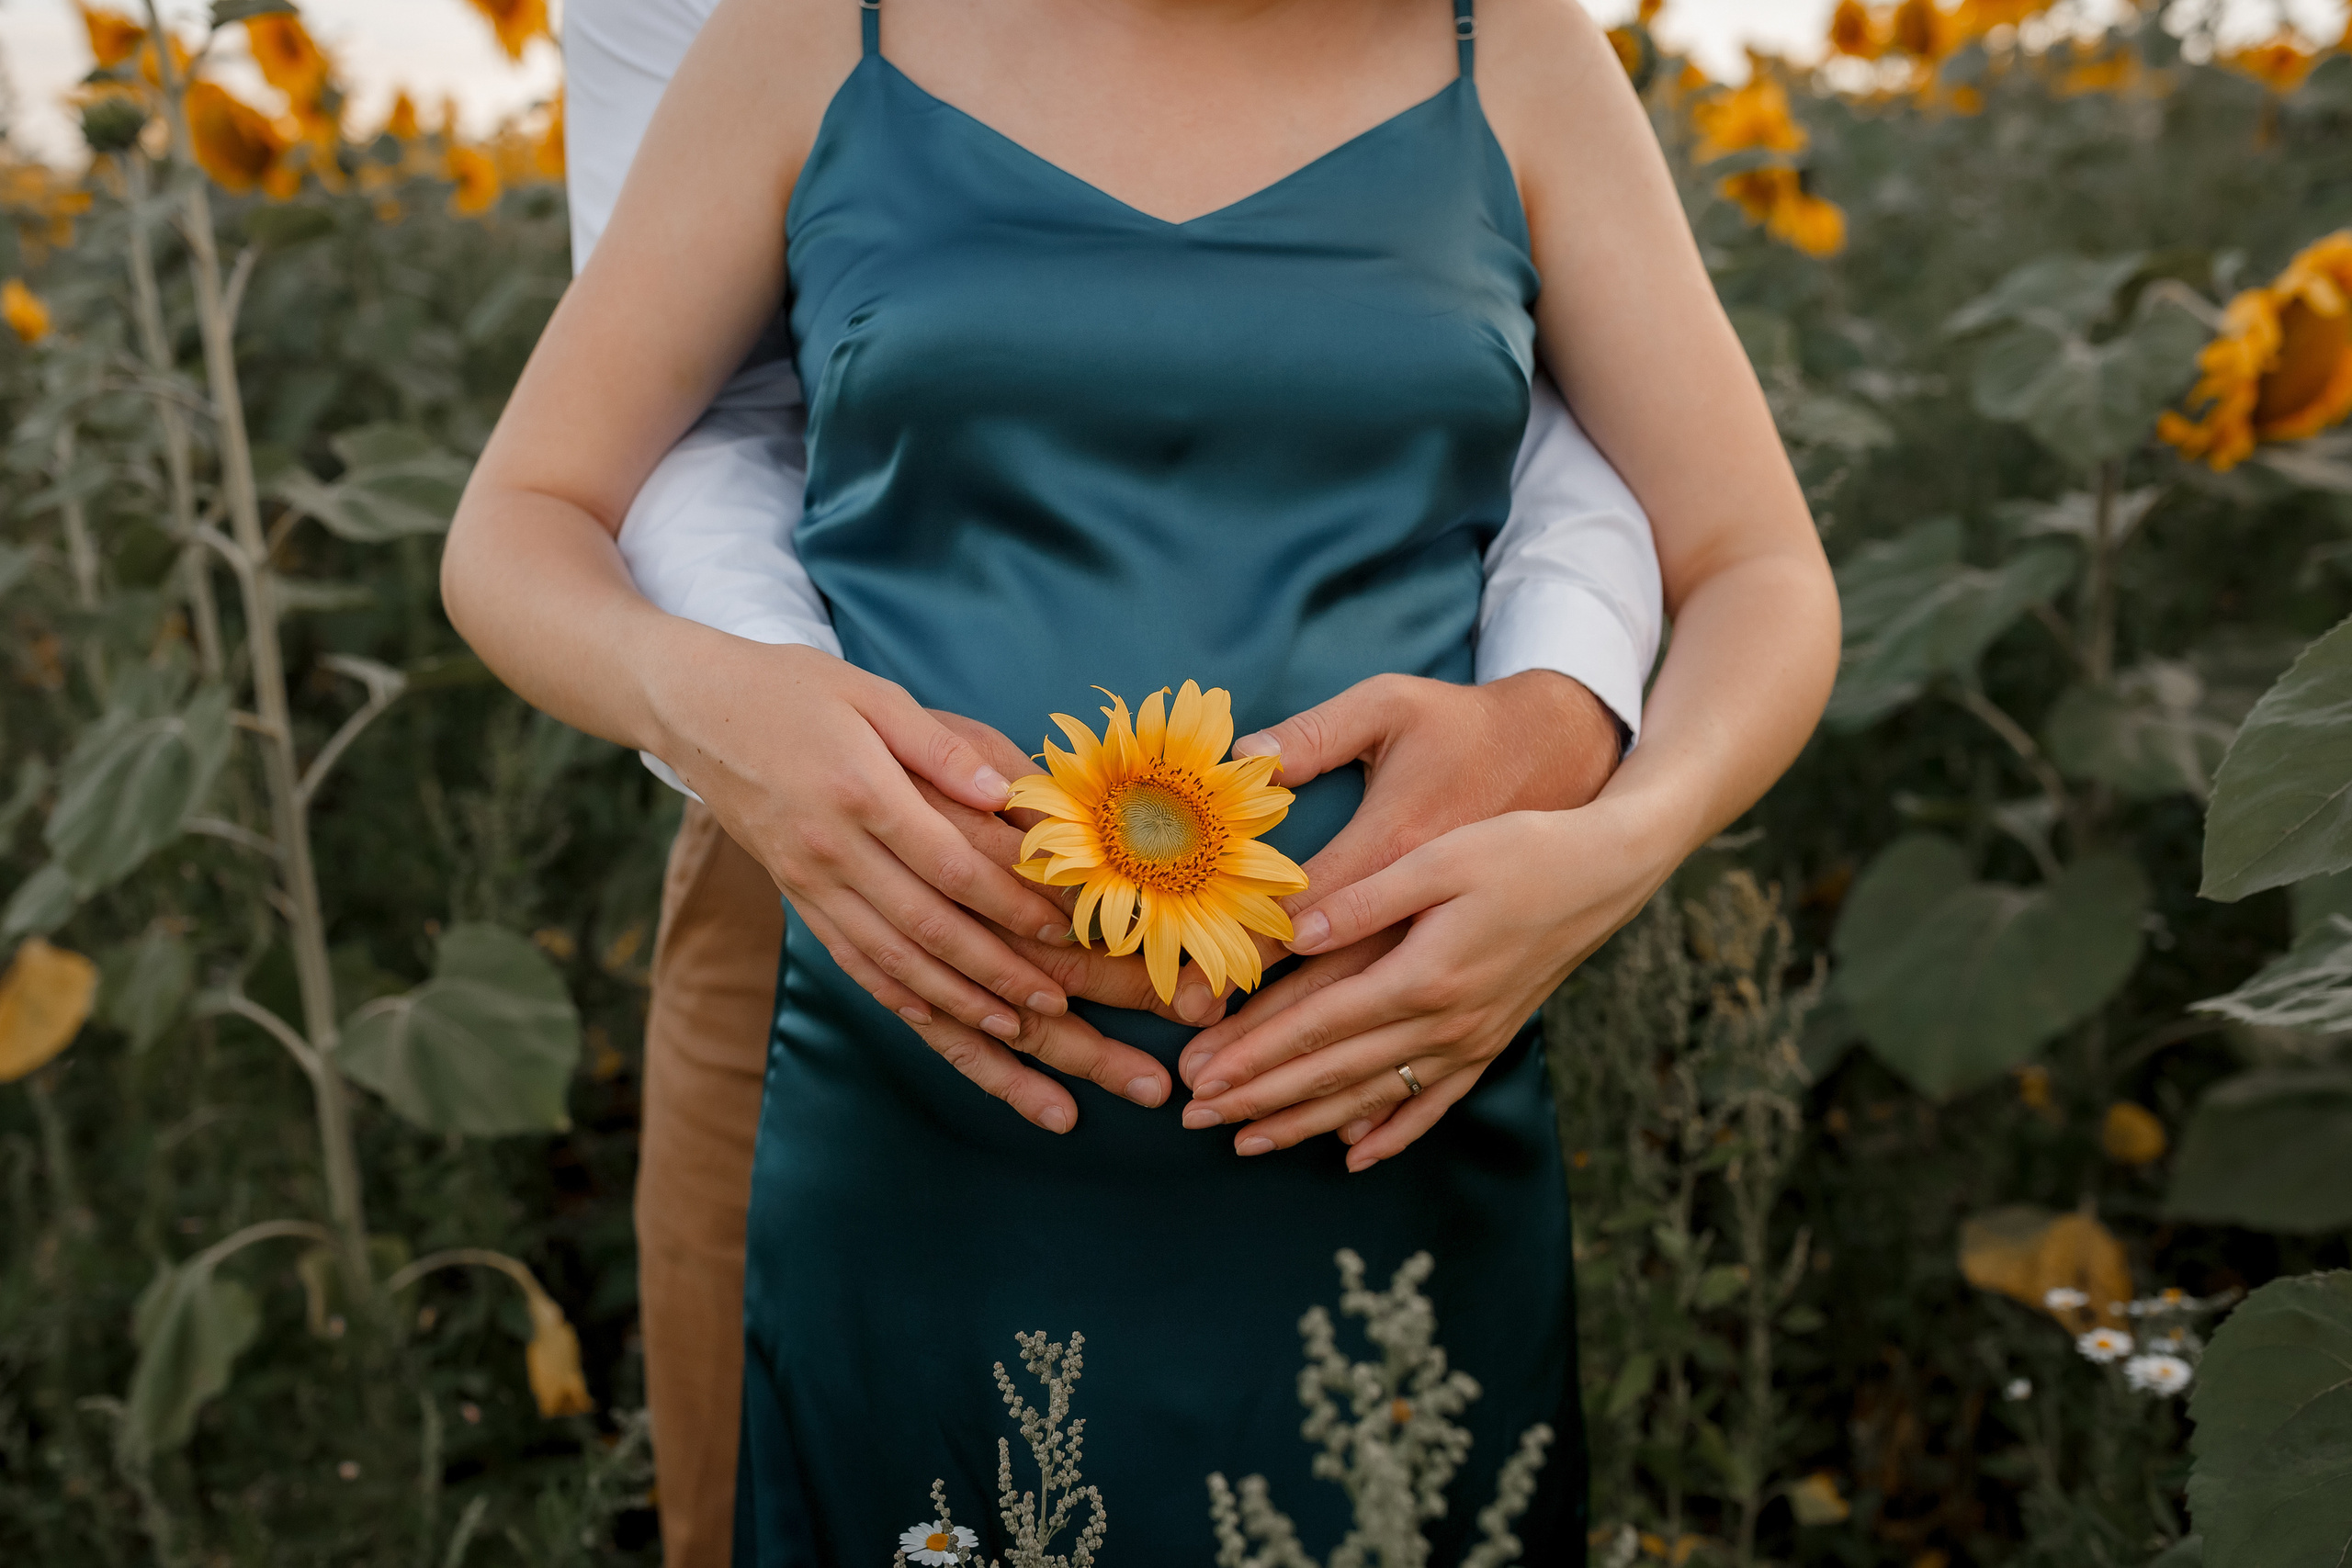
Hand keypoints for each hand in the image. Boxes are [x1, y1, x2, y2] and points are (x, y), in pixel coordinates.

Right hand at [649, 637, 1083, 1048]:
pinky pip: (848, 956)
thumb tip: (1004, 791)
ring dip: (954, 999)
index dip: (1011, 904)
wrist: (696, 709)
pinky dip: (893, 993)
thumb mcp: (873, 693)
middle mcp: (832, 848)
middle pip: (927, 926)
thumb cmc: (794, 689)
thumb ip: (941, 746)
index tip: (1061, 929)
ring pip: (890, 958)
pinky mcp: (793, 895)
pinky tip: (933, 1017)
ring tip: (1012, 1028)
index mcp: (861, 792)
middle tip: (1054, 1003)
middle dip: (996, 971)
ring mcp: (807, 880)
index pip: (951, 866)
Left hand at [1174, 669, 1622, 1125]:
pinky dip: (1391, 1132)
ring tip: (1246, 1143)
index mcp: (1423, 973)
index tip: (1198, 1073)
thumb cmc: (1522, 847)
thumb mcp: (1442, 856)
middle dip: (1258, 1097)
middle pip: (1332, 1071)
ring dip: (1305, 1123)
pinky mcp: (1490, 1039)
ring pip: (1372, 1096)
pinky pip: (1434, 1102)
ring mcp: (1470, 1038)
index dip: (1252, 1052)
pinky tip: (1356, 1156)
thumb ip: (1366, 899)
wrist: (1610, 868)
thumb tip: (1297, 935)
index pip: (1316, 1024)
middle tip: (1194, 1118)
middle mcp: (1445, 1021)